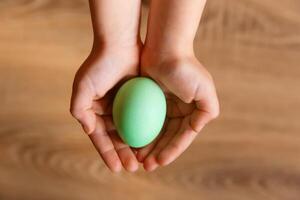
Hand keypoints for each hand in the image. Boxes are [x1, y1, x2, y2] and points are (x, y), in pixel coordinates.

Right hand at [70, 44, 140, 171]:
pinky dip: (146, 132)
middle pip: (116, 139)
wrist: (120, 44)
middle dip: (123, 155)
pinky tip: (153, 143)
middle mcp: (109, 111)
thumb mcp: (83, 86)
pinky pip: (143, 120)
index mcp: (94, 111)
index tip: (116, 168)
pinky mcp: (139, 101)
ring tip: (144, 161)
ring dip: (136, 147)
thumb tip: (89, 130)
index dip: (107, 154)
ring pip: (131, 132)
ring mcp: (125, 107)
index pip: (100, 138)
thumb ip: (79, 109)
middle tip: (133, 167)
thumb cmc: (100, 64)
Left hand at [137, 50, 219, 170]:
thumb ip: (208, 111)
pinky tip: (131, 143)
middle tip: (145, 166)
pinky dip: (139, 132)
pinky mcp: (150, 102)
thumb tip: (200, 128)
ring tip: (138, 159)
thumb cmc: (185, 68)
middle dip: (157, 153)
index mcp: (192, 112)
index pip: (181, 137)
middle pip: (167, 138)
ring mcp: (163, 108)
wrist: (165, 48)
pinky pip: (144, 121)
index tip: (159, 162)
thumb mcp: (204, 90)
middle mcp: (179, 112)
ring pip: (154, 133)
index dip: (171, 151)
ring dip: (147, 147)